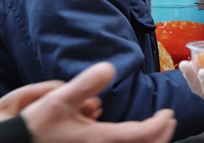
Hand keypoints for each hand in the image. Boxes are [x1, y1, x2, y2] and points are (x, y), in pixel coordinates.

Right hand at [0, 62, 176, 142]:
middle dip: (158, 136)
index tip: (169, 114)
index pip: (141, 135)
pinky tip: (110, 124)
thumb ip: (85, 84)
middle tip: (168, 122)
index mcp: (98, 140)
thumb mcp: (57, 100)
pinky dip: (123, 138)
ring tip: (152, 125)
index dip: (159, 125)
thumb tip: (109, 68)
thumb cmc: (34, 126)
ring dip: (142, 138)